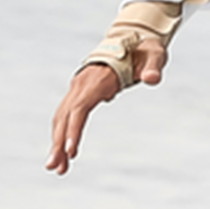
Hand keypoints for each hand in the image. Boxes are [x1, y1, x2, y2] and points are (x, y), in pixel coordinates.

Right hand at [45, 31, 170, 173]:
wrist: (132, 39)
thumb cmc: (144, 49)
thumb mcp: (154, 55)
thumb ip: (153, 67)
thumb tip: (152, 79)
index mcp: (97, 79)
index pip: (80, 108)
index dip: (74, 129)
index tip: (71, 151)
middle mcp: (82, 85)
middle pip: (65, 117)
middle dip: (58, 143)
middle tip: (55, 168)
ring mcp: (78, 89)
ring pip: (62, 119)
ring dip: (58, 143)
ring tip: (58, 169)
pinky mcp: (80, 95)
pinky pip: (67, 117)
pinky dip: (64, 135)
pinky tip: (65, 154)